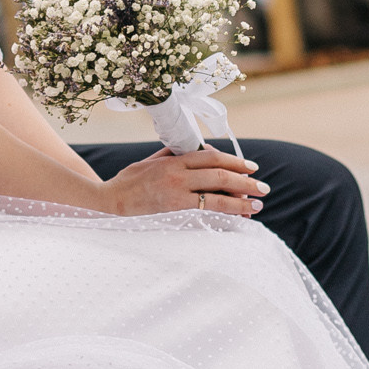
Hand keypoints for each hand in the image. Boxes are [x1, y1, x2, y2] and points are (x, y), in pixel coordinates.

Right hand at [97, 147, 269, 219]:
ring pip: (216, 197)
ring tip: (257, 205)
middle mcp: (176, 176)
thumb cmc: (125, 184)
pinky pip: (205, 215)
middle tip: (263, 187)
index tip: (251, 167)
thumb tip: (192, 149)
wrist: (106, 205)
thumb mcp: (147, 163)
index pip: (211, 157)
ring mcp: (175, 197)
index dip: (235, 161)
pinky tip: (237, 219)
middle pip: (220, 175)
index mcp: (172, 161)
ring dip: (241, 201)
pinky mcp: (173, 215)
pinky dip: (224, 217)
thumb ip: (169, 156)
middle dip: (246, 181)